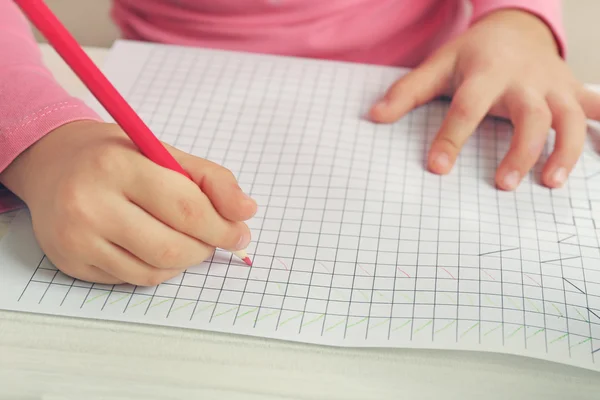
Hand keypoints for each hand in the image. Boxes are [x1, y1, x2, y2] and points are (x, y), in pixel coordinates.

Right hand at [0, 120, 256, 284]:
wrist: (53, 164)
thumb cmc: (115, 156)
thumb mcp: (163, 151)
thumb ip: (210, 179)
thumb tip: (246, 211)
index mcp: (117, 166)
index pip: (185, 208)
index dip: (222, 227)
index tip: (240, 233)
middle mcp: (89, 204)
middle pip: (171, 247)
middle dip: (206, 247)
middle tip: (215, 238)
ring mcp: (76, 238)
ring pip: (155, 271)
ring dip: (184, 260)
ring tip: (186, 239)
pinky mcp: (71, 263)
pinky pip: (133, 279)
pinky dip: (158, 268)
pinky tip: (155, 246)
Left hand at [370, 9, 599, 189]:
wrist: (515, 26)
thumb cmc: (473, 53)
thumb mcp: (438, 65)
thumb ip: (407, 92)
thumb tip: (374, 116)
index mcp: (486, 73)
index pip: (467, 107)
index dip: (451, 138)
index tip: (436, 168)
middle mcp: (525, 80)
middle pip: (531, 115)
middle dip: (521, 151)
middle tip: (503, 185)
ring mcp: (554, 85)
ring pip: (569, 117)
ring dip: (566, 151)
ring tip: (551, 183)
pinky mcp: (572, 91)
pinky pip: (597, 109)